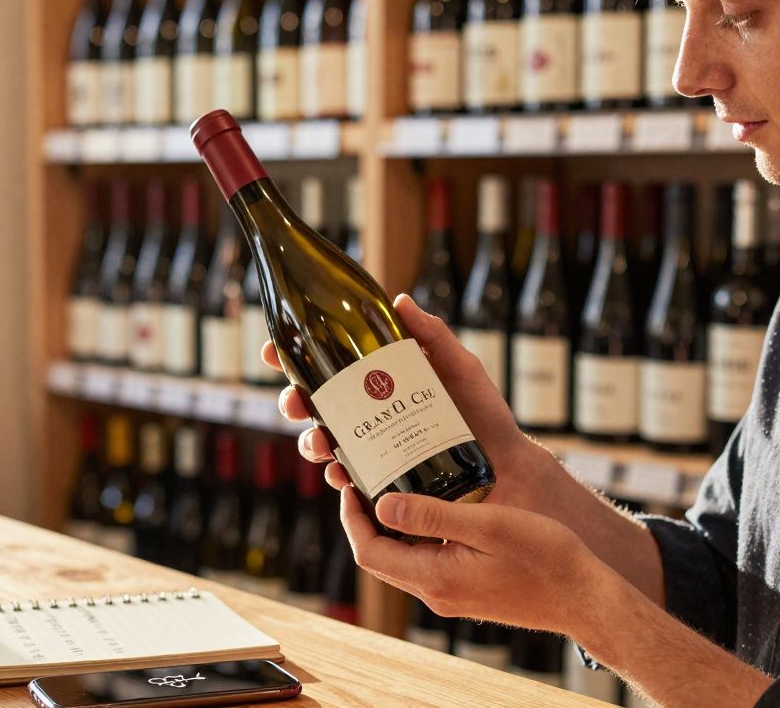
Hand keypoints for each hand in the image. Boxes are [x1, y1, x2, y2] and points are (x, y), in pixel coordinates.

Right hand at [263, 293, 556, 513]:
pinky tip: (340, 476)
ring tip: (321, 444)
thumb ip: (433, 335)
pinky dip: (337, 478)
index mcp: (377, 381)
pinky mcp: (380, 479)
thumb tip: (400, 300)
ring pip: (323, 443)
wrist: (506, 465)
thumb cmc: (484, 413)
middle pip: (313, 405)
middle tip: (295, 404)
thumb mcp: (460, 368)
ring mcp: (371, 447)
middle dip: (292, 402)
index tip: (274, 351)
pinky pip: (347, 480)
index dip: (292, 357)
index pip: (326, 364)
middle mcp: (367, 412)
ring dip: (311, 444)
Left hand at [340, 485, 599, 634]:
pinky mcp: (466, 592)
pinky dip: (416, 537)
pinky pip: (426, 564)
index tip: (351, 484)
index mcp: (436, 578)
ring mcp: (451, 596)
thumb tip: (382, 505)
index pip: (370, 551)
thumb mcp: (488, 524)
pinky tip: (430, 510)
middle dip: (366, 520)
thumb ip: (432, 515)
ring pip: (402, 561)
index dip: (352, 518)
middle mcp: (437, 594)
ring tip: (393, 487)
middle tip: (365, 480)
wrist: (586, 597)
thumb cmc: (547, 558)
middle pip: (380, 558)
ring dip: (391, 528)